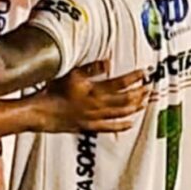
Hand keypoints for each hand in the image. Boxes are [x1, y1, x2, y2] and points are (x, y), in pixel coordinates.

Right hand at [29, 61, 146, 132]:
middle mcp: (98, 105)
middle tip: (148, 88)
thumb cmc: (54, 91)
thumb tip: (107, 62)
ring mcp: (95, 117)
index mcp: (95, 91)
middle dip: (138, 93)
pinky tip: (130, 123)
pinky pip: (110, 127)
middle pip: (125, 99)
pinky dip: (122, 126)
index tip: (143, 73)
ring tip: (143, 103)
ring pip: (121, 113)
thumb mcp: (72, 73)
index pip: (120, 83)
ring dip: (134, 107)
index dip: (133, 78)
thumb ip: (91, 68)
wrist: (42, 112)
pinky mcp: (90, 126)